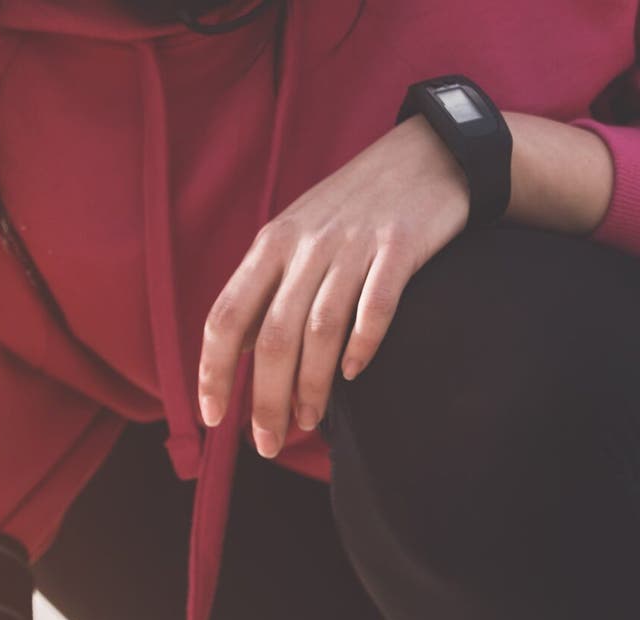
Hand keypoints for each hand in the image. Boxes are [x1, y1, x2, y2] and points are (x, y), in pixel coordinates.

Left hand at [198, 115, 468, 457]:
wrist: (428, 155)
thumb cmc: (353, 208)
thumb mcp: (294, 236)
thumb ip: (264, 288)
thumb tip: (237, 347)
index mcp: (270, 245)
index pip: (225, 318)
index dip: (214, 372)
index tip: (212, 417)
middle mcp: (306, 245)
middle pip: (273, 337)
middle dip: (265, 400)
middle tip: (267, 444)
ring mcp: (354, 244)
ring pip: (320, 330)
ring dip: (310, 386)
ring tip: (306, 421)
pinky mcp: (402, 245)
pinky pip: (376, 305)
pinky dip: (362, 345)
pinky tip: (354, 375)